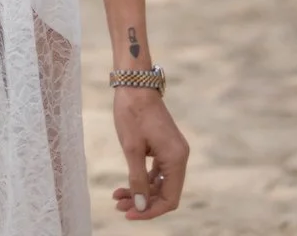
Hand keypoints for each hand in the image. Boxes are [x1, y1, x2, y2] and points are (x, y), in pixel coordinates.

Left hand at [111, 90, 187, 218]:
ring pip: (159, 183)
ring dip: (140, 192)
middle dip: (142, 202)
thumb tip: (141, 206)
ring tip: (117, 197)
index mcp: (176, 158)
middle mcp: (179, 157)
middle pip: (164, 193)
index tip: (129, 214)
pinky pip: (156, 172)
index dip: (150, 211)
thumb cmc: (132, 112)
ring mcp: (172, 151)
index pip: (169, 199)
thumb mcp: (132, 148)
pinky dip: (142, 179)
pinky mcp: (164, 146)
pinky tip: (125, 185)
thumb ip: (138, 179)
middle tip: (118, 205)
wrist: (134, 82)